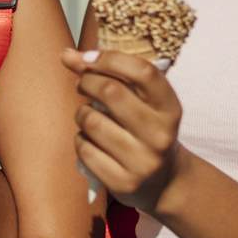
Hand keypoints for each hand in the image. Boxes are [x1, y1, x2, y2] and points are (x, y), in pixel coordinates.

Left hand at [61, 47, 184, 215]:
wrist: (164, 182)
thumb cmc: (145, 131)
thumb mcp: (143, 103)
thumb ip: (112, 76)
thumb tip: (67, 55)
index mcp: (170, 109)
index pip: (143, 72)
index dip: (110, 59)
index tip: (88, 58)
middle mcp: (160, 135)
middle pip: (111, 92)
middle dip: (87, 82)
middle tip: (82, 84)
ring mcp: (142, 161)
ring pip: (91, 121)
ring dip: (81, 113)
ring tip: (88, 116)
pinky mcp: (123, 183)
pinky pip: (84, 149)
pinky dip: (80, 140)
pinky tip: (91, 141)